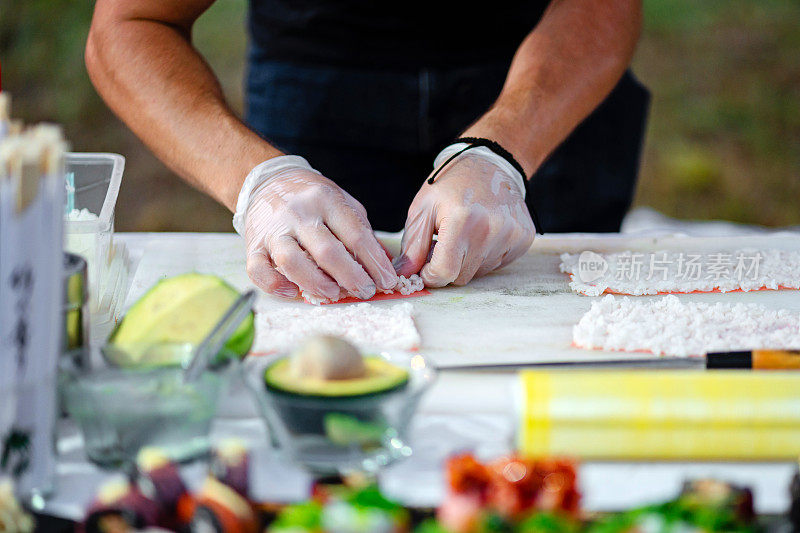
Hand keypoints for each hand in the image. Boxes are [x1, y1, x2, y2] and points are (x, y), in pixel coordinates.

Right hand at [234, 156, 397, 300]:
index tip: (387, 281)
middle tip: (366, 291)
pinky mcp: (254, 245)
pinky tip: (293, 292)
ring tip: (334, 293)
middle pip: (326, 251)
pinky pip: (258, 270)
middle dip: (351, 276)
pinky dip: (274, 285)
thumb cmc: (312, 198)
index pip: (355, 234)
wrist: (267, 182)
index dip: (375, 262)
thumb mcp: (342, 202)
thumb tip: (384, 264)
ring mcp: (274, 230)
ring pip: (292, 261)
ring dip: (315, 282)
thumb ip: (361, 230)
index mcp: (326, 200)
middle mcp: (298, 214)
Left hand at [394, 146, 534, 286]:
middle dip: (448, 266)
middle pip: (461, 276)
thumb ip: (412, 246)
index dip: (429, 275)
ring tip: (466, 233)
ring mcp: (511, 235)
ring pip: (479, 272)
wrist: (490, 163)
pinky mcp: (523, 238)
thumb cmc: (451, 185)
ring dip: (468, 260)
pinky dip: (486, 255)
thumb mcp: (422, 209)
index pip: (444, 273)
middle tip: (445, 243)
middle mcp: (490, 230)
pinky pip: (498, 264)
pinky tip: (483, 233)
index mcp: (461, 221)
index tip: (425, 266)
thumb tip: (403, 275)